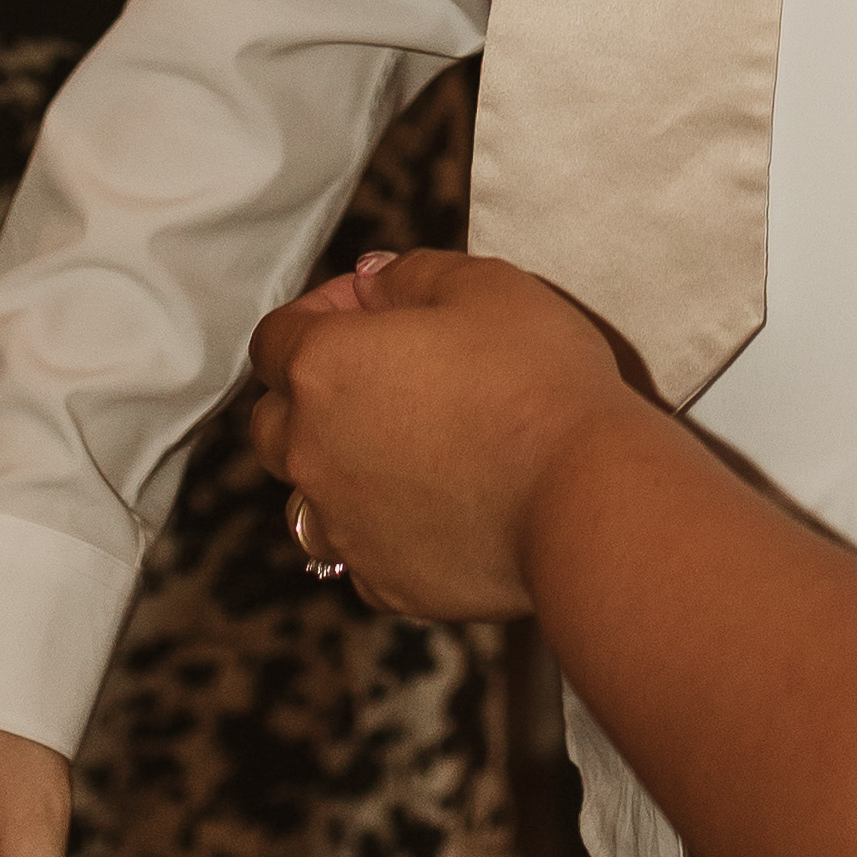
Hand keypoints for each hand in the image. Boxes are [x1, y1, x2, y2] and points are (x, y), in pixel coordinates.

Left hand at [249, 245, 633, 619]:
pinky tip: (439, 503)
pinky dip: (382, 525)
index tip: (373, 307)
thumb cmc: (535, 377)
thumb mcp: (483, 285)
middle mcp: (312, 453)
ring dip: (341, 465)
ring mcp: (343, 526)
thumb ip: (409, 275)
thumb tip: (371, 283)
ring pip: (309, 493)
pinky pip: (359, 548)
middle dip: (312, 393)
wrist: (582, 495)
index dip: (321, 311)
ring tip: (412, 447)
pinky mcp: (381, 582)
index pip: (275, 336)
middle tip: (386, 375)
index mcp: (324, 369)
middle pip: (273, 421)